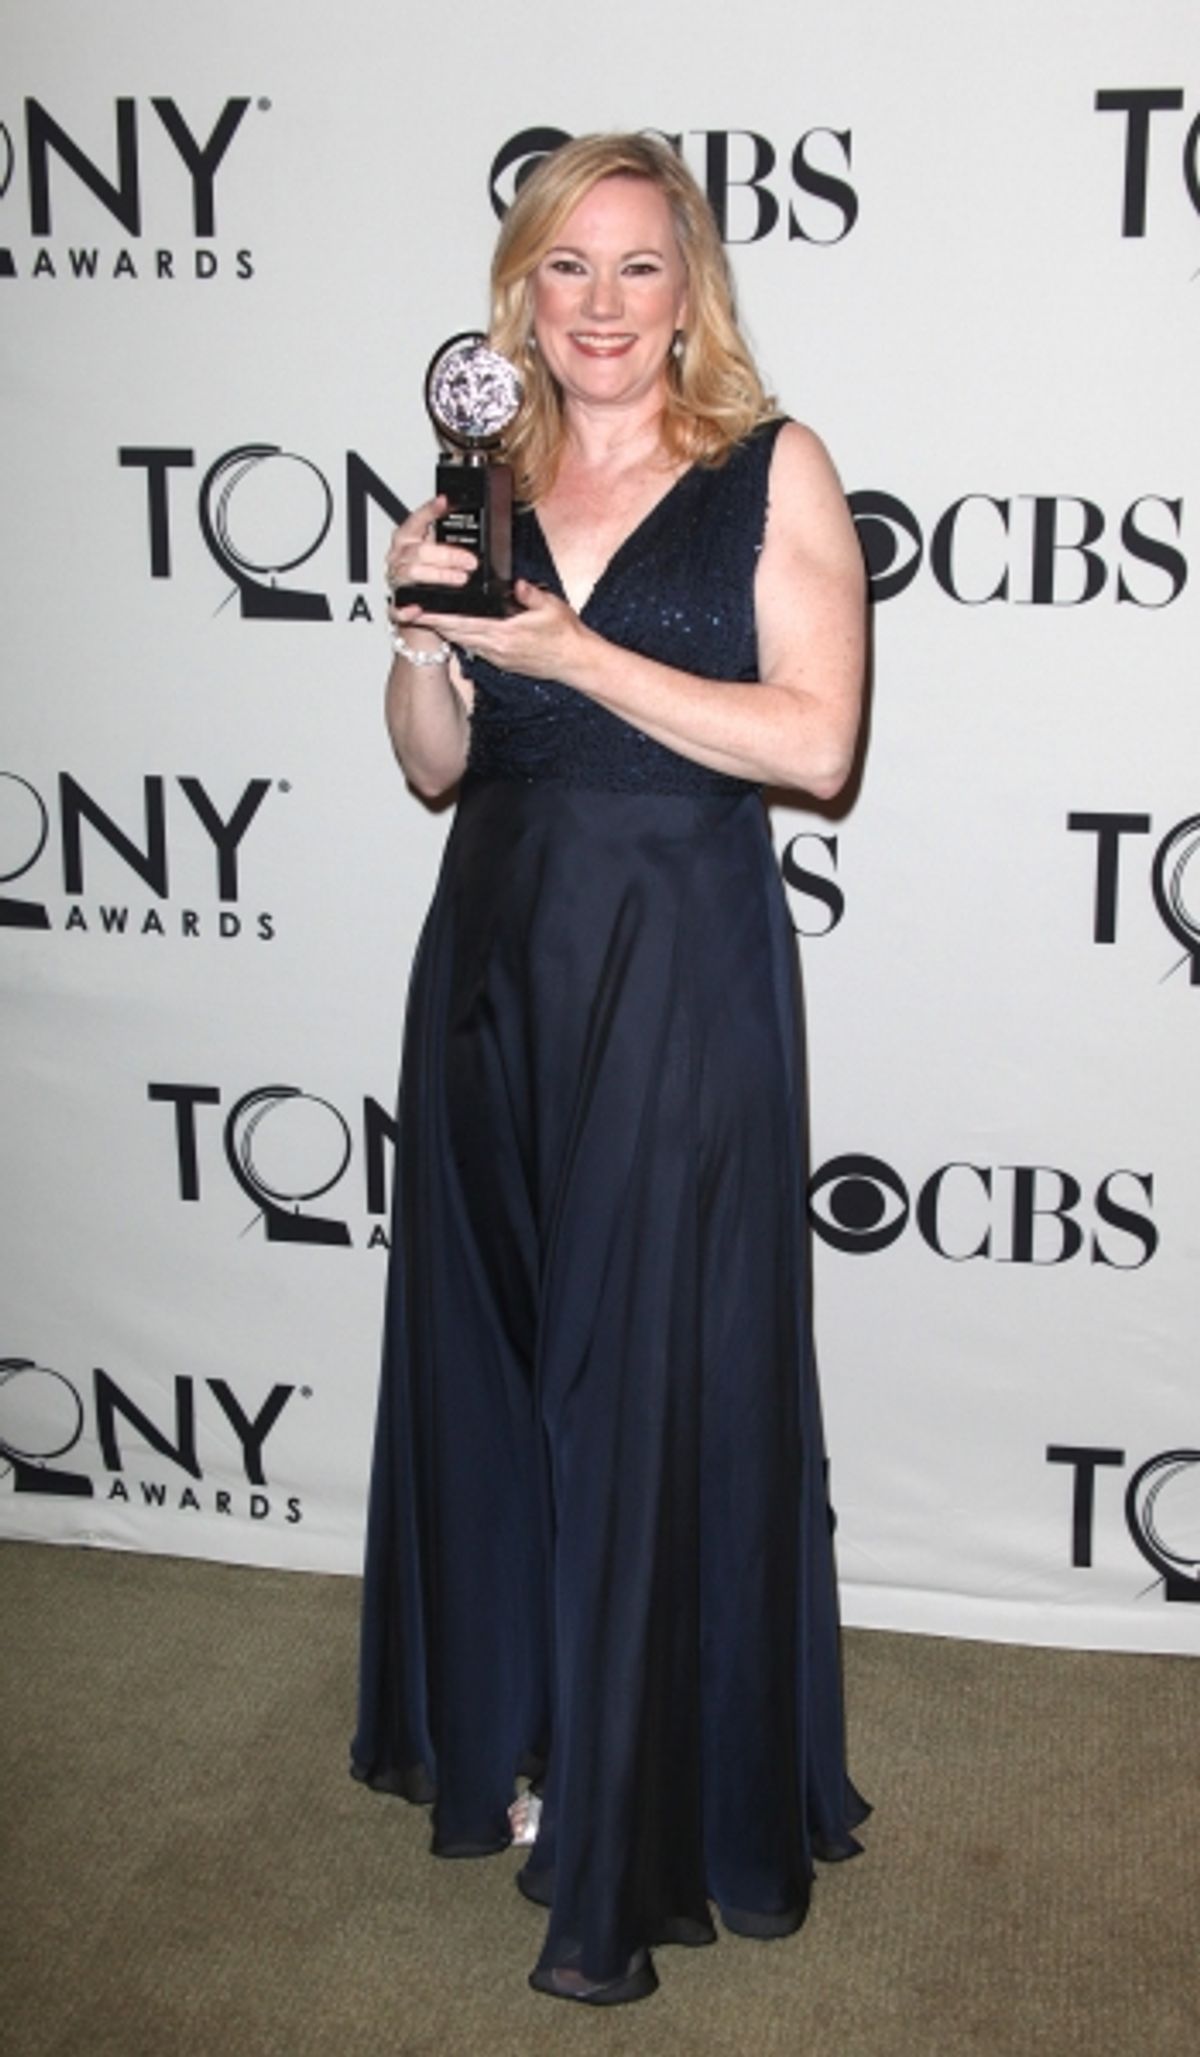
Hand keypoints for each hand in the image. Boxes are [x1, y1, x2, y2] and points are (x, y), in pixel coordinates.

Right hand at [384, 496, 476, 611]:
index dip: (429, 510)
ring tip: (460, 579)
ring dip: (438, 576)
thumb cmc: (431, 577)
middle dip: (447, 555)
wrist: (419, 612)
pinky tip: (418, 610)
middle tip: (470, 562)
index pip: (415, 520)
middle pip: (418, 551)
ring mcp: (396, 582)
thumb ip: (446, 539)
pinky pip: (396, 608)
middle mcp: (399, 559)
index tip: (444, 502)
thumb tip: (466, 525)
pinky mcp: (396, 607)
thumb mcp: (438, 552)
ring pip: (411, 574)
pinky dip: (406, 609)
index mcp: (406, 541)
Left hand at [399, 579, 590, 681]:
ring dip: (441, 629)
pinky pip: (472, 646)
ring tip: (421, 616)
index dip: (437, 616)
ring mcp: (496, 656)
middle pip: (454, 633)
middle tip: (406, 611)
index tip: (417, 610)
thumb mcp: (552, 607)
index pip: (462, 623)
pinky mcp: (500, 660)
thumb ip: (531, 595)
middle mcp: (496, 648)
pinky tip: (450, 627)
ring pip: (460, 640)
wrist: (575, 663)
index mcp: (505, 634)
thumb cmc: (566, 636)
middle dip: (429, 622)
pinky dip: (458, 636)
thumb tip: (517, 584)